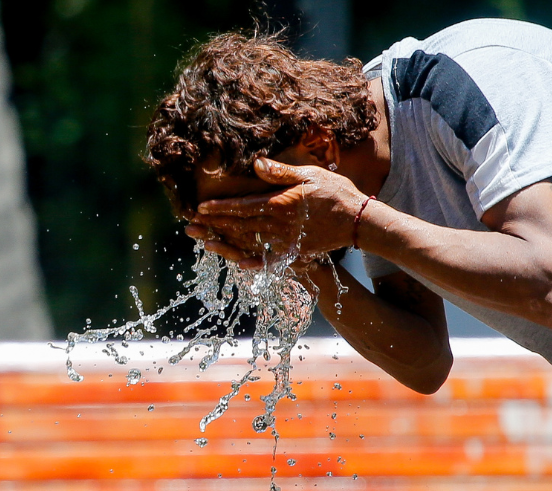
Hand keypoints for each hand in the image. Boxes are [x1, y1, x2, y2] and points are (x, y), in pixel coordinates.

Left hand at [188, 158, 365, 268]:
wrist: (359, 221)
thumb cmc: (336, 192)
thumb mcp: (309, 175)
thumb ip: (281, 172)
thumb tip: (256, 164)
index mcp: (280, 204)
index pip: (242, 206)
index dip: (220, 209)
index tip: (200, 209)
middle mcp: (279, 226)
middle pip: (240, 226)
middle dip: (214, 226)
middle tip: (192, 228)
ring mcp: (286, 242)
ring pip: (250, 243)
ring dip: (226, 243)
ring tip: (206, 243)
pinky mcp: (296, 252)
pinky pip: (270, 260)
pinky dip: (254, 263)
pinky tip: (240, 265)